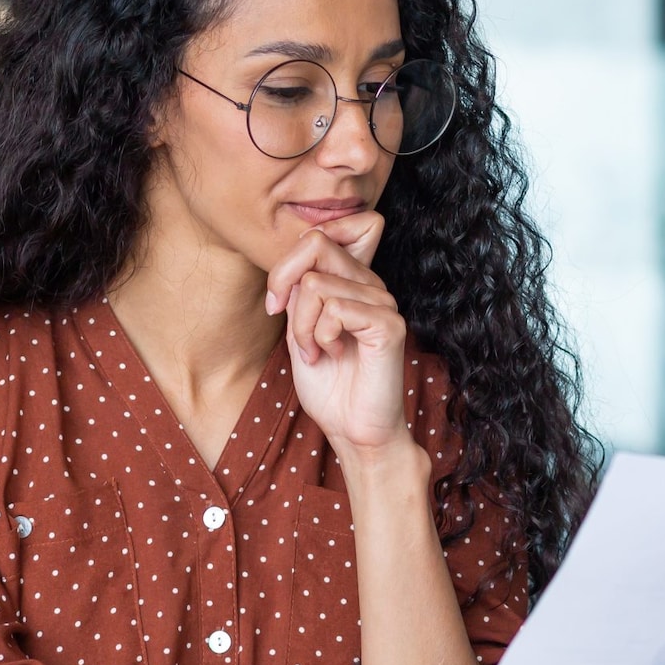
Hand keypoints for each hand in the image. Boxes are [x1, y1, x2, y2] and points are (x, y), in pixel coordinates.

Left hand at [265, 212, 411, 455]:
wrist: (353, 430)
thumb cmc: (328, 386)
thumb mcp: (299, 330)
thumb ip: (298, 293)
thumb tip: (294, 266)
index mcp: (352, 282)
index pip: (322, 233)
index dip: (288, 259)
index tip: (276, 301)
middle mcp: (371, 285)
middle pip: (315, 244)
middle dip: (283, 283)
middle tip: (284, 322)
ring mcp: (383, 302)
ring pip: (315, 284)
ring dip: (301, 326)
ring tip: (315, 352)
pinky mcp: (389, 325)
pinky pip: (336, 308)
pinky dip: (320, 336)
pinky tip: (333, 354)